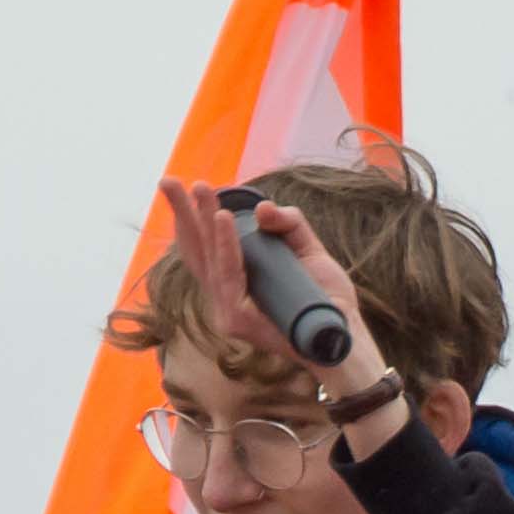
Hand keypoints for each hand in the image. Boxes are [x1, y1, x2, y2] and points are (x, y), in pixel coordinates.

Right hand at [157, 181, 399, 453]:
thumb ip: (288, 224)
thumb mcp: (307, 250)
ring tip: (201, 189)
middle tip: (169, 180)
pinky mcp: (237, 320)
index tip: (189, 186)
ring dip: (205, 220)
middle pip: (196, 250)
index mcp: (234, 283)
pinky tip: (224, 219)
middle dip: (182, 212)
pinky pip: (228, 275)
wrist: (344, 334)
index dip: (192, 217)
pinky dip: (225, 245)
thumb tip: (262, 209)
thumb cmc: (325, 298)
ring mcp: (227, 311)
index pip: (204, 248)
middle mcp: (224, 297)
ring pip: (210, 258)